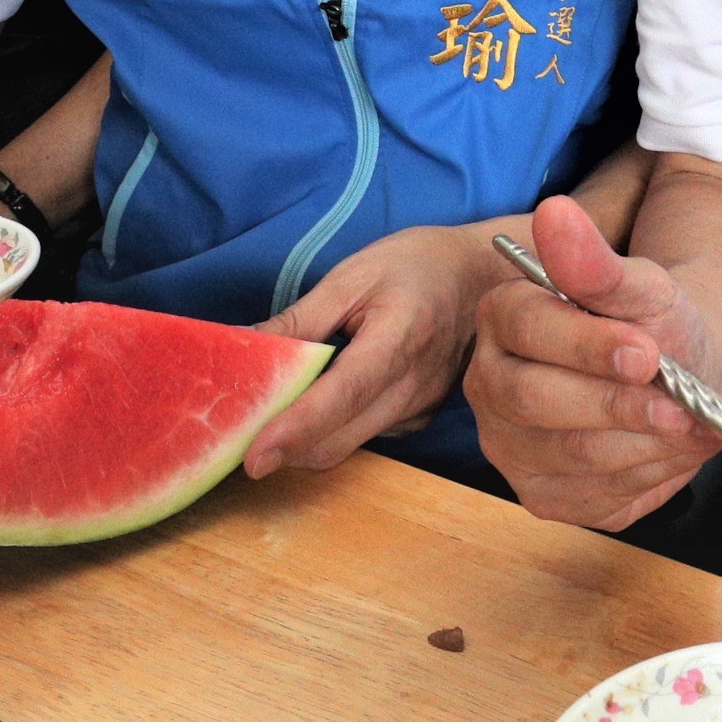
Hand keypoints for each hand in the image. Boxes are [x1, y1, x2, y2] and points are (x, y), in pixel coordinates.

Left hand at [245, 225, 498, 476]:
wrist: (485, 276)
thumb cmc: (417, 265)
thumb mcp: (352, 277)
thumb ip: (299, 320)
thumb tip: (243, 348)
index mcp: (398, 338)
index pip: (342, 393)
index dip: (296, 427)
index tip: (254, 456)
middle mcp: (414, 385)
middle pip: (340, 439)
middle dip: (285, 448)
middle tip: (236, 439)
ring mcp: (421, 407)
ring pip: (350, 444)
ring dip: (305, 441)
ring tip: (269, 417)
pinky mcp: (420, 417)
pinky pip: (366, 435)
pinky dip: (333, 429)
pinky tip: (318, 402)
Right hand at [464, 193, 721, 529]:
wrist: (676, 371)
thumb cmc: (648, 323)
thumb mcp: (637, 285)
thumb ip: (595, 261)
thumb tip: (555, 213)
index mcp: (502, 318)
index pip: (527, 330)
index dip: (589, 346)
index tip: (648, 352)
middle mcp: (490, 386)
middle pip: (538, 402)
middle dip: (620, 405)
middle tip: (684, 404)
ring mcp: (511, 447)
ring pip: (574, 456)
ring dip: (648, 443)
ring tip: (697, 422)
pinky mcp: (543, 495)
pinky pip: (596, 498)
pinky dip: (651, 475)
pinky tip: (676, 448)